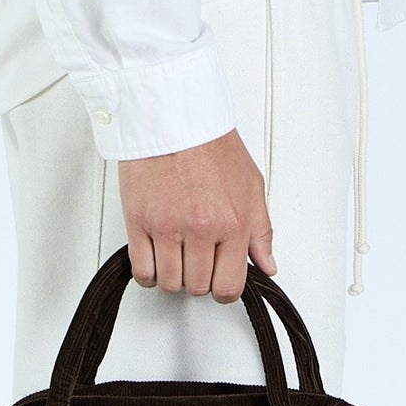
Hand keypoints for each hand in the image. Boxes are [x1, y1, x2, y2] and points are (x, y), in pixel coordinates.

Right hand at [117, 130, 277, 302]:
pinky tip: (155, 258)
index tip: (219, 279)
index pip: (229, 286)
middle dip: (198, 278)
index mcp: (233, 222)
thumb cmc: (211, 145)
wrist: (173, 116)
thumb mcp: (252, 186)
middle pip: (197, 287)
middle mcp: (201, 229)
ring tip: (176, 256)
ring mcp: (168, 227)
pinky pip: (142, 271)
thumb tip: (267, 265)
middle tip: (197, 259)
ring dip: (173, 276)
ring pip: (169, 283)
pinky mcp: (139, 222)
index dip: (223, 289)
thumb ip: (261, 232)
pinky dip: (148, 273)